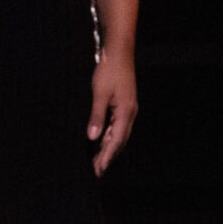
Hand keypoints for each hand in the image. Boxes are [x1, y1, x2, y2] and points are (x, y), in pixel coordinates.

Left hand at [86, 52, 138, 175]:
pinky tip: (101, 141)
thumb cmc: (109, 71)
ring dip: (108, 148)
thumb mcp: (100, 94)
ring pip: (118, 134)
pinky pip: (117, 126)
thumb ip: (96, 116)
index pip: (115, 141)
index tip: (98, 169)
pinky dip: (109, 136)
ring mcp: (128, 109)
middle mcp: (130, 113)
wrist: (119, 53)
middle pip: (119, 141)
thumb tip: (92, 137)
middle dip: (108, 156)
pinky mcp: (124, 105)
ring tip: (97, 160)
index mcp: (126, 112)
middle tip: (97, 171)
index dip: (106, 156)